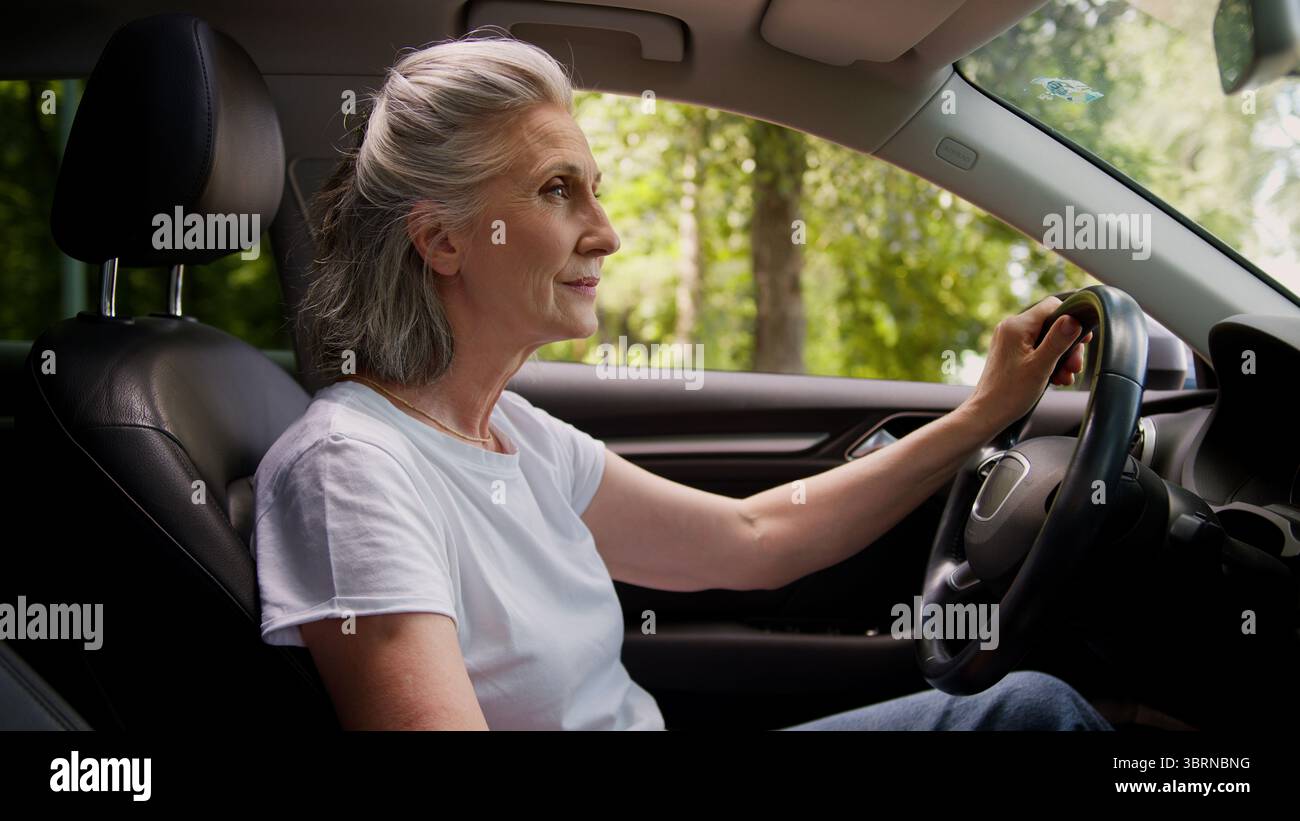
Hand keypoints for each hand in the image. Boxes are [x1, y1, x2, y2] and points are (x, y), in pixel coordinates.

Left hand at [963, 296, 1093, 430]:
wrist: (987, 414)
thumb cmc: (1009, 394)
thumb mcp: (1040, 366)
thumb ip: (1058, 341)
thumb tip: (1073, 319)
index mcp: (1016, 326)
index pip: (1053, 306)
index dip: (1072, 319)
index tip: (1083, 340)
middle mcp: (1010, 328)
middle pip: (1051, 324)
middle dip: (1068, 345)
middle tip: (1074, 367)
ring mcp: (1009, 340)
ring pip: (1046, 339)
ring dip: (1060, 357)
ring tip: (1064, 378)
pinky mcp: (1010, 352)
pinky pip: (1036, 349)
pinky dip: (1049, 362)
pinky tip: (1055, 378)